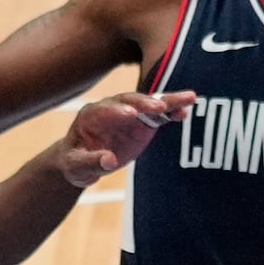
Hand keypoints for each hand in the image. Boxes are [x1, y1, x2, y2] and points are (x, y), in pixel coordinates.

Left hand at [48, 89, 192, 183]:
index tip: (131, 114)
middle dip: (145, 103)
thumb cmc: (75, 163)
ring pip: (149, 103)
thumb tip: (110, 161)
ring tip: (188, 98)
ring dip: (168, 100)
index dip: (117, 111)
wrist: (83, 161)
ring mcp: (130, 113)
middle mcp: (112, 108)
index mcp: (91, 115)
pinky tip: (186, 111)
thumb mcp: (76, 166)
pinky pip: (159, 115)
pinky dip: (172, 112)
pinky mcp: (143, 122)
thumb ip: (90, 162)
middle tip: (160, 106)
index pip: (104, 109)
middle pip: (129, 100)